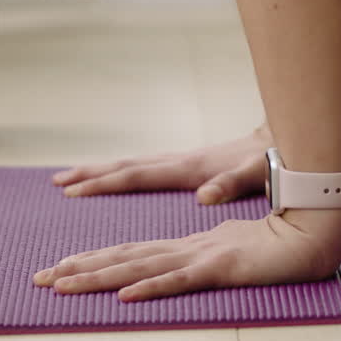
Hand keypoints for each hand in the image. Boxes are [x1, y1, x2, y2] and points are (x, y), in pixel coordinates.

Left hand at [33, 208, 340, 300]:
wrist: (316, 229)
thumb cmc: (279, 243)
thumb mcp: (231, 255)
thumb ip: (203, 263)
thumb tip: (175, 272)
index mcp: (186, 247)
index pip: (130, 254)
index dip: (92, 261)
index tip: (58, 271)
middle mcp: (186, 249)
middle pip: (123, 258)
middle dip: (77, 269)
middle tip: (38, 279)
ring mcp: (202, 256)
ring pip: (140, 268)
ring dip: (99, 277)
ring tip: (62, 284)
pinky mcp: (221, 267)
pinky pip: (180, 280)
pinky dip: (150, 287)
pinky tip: (124, 296)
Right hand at [52, 124, 271, 204]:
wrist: (282, 142)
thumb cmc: (271, 164)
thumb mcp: (256, 176)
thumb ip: (231, 185)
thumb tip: (205, 197)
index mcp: (189, 168)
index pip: (137, 176)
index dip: (104, 183)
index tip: (73, 190)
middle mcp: (180, 162)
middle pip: (125, 167)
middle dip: (90, 175)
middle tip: (57, 182)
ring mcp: (182, 162)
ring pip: (131, 165)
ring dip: (100, 172)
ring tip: (70, 178)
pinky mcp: (188, 166)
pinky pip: (144, 170)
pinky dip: (121, 174)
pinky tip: (113, 179)